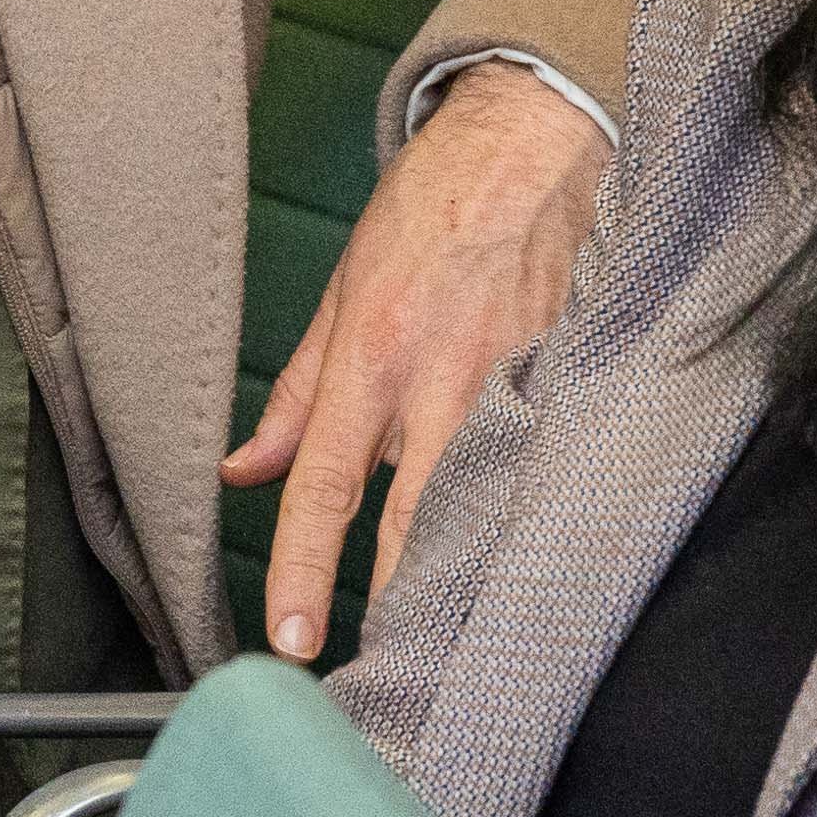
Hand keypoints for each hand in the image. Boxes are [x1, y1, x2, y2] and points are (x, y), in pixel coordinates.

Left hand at [226, 60, 604, 656]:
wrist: (536, 140)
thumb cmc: (433, 208)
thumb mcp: (341, 290)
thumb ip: (296, 393)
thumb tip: (244, 469)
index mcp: (371, 356)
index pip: (324, 487)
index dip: (304, 573)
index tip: (292, 643)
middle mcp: (441, 381)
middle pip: (412, 525)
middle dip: (392, 607)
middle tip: (377, 677)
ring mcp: (515, 386)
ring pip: (484, 508)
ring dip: (461, 575)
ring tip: (448, 645)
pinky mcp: (571, 381)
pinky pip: (543, 466)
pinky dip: (528, 514)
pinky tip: (528, 561)